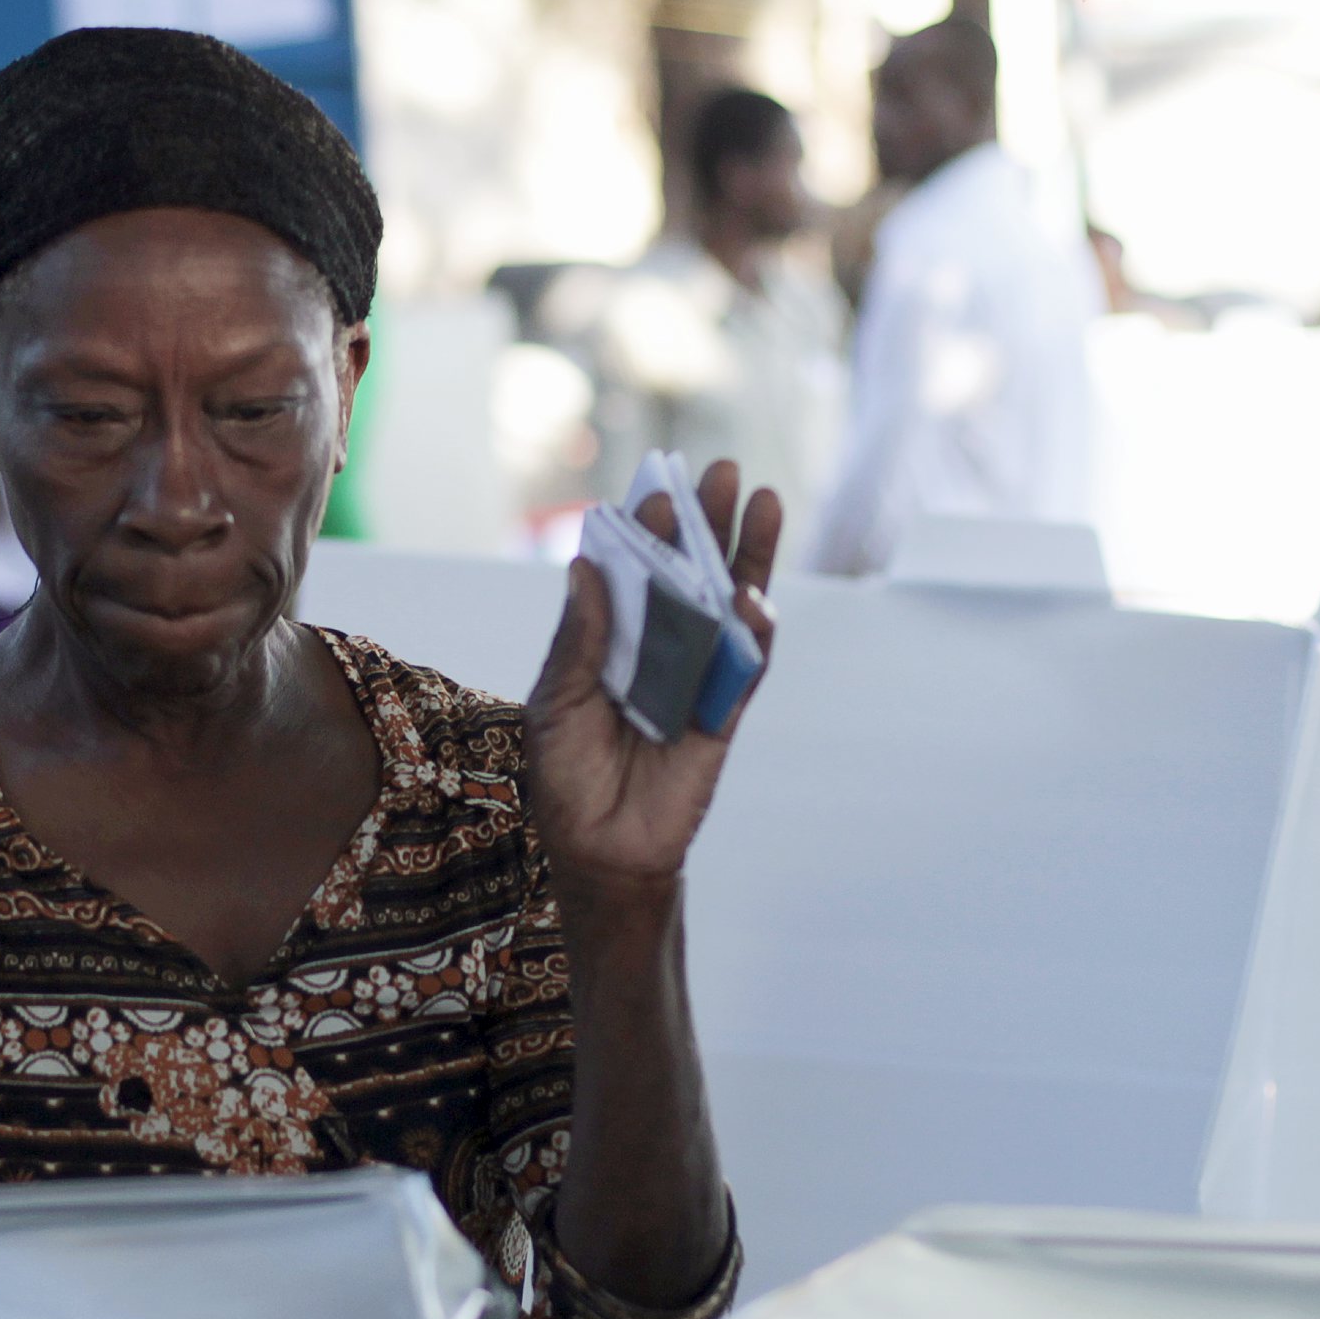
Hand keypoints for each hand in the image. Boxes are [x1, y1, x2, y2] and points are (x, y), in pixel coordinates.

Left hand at [523, 460, 779, 927]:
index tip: (655, 489)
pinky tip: (756, 593)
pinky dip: (754, 631)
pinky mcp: (723, 712)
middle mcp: (658, 646)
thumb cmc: (565, 775)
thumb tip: (585, 567)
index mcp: (612, 637)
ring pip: (729, 604)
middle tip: (721, 469)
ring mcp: (696, 675)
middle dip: (708, 521)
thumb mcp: (556, 702)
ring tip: (763, 502)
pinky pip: (745, 666)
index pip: (635, 570)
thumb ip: (578, 640)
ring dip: (748, 555)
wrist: (599, 848)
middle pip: (691, 571)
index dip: (648, 530)